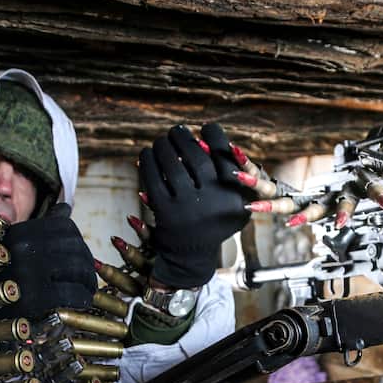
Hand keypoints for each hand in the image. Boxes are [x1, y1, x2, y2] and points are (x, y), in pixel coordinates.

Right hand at [1, 203, 96, 317]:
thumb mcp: (7, 250)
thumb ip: (39, 228)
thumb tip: (65, 207)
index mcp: (15, 233)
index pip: (63, 225)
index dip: (78, 241)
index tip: (79, 255)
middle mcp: (21, 247)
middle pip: (75, 246)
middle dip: (86, 263)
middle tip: (87, 278)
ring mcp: (27, 271)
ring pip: (78, 267)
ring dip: (88, 281)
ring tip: (86, 291)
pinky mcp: (33, 299)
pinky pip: (72, 292)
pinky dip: (82, 297)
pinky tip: (80, 302)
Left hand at [140, 123, 249, 288]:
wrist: (191, 254)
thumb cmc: (215, 219)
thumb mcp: (236, 203)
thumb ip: (234, 172)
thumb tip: (205, 136)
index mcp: (234, 196)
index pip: (224, 154)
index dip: (214, 134)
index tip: (206, 128)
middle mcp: (214, 201)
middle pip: (196, 156)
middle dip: (183, 137)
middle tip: (177, 130)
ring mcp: (188, 207)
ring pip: (173, 164)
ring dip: (164, 145)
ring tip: (162, 141)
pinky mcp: (165, 211)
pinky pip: (153, 178)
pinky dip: (148, 162)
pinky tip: (147, 154)